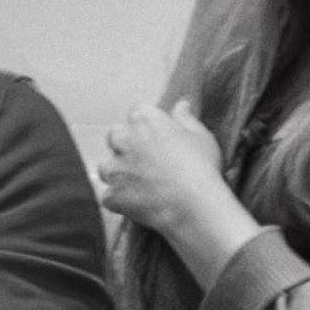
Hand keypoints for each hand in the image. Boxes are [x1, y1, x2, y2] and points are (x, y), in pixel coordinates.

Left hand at [102, 101, 260, 270]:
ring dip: (119, 174)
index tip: (159, 138)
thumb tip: (181, 104)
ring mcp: (114, 168)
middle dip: (126, 146)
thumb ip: (186, 118)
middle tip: (149, 161)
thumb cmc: (202, 167)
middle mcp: (123, 140)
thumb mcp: (201, 136)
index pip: (137, 113)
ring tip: (142, 185)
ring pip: (107, 167)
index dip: (147, 126)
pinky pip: (110, 197)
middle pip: (116, 136)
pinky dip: (120, 201)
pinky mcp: (113, 194)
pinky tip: (138, 204)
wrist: (196, 205)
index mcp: (145, 120)